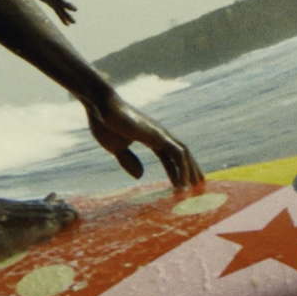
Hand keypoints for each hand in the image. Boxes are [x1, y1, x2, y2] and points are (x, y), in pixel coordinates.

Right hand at [80, 93, 203, 188]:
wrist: (100, 106)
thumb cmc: (105, 124)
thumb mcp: (116, 148)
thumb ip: (128, 160)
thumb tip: (141, 176)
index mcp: (151, 137)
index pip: (171, 155)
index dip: (177, 170)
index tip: (181, 185)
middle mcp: (159, 134)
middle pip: (181, 153)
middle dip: (190, 170)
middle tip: (196, 187)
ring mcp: (160, 133)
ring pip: (183, 153)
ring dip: (190, 171)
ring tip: (192, 189)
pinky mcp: (158, 135)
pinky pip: (177, 153)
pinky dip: (183, 168)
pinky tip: (182, 183)